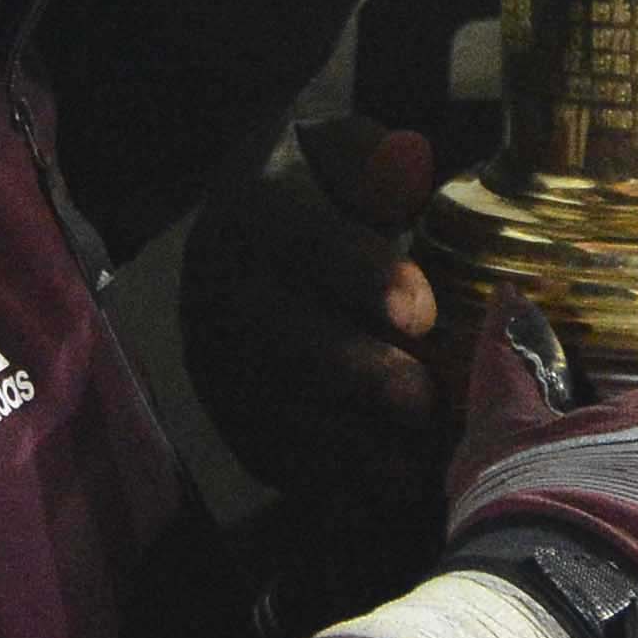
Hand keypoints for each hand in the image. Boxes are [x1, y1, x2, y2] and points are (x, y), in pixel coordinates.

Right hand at [179, 118, 450, 513]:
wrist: (251, 237)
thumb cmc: (322, 190)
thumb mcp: (339, 151)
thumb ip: (370, 158)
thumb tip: (404, 166)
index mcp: (250, 211)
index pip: (300, 240)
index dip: (360, 277)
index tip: (423, 310)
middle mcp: (216, 285)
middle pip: (277, 336)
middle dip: (354, 373)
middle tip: (424, 400)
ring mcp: (213, 356)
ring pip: (270, 405)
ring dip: (345, 440)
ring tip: (418, 461)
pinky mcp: (224, 410)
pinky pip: (268, 451)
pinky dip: (328, 476)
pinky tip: (387, 486)